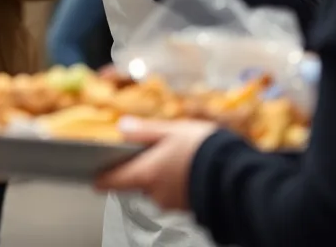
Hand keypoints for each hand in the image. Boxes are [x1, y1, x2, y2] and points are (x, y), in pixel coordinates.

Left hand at [95, 118, 217, 210]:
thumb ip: (145, 130)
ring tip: (179, 155)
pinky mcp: (190, 209)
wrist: (239, 176)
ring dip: (162, 176)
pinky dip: (178, 183)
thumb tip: (122, 127)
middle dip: (142, 169)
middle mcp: (156, 194)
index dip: (102, 177)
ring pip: (158, 189)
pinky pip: (175, 194)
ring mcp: (173, 204)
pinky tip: (191, 168)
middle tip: (154, 150)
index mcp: (145, 174)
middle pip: (137, 184)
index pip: (112, 181)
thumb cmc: (204, 150)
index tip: (95, 175)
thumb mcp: (172, 130)